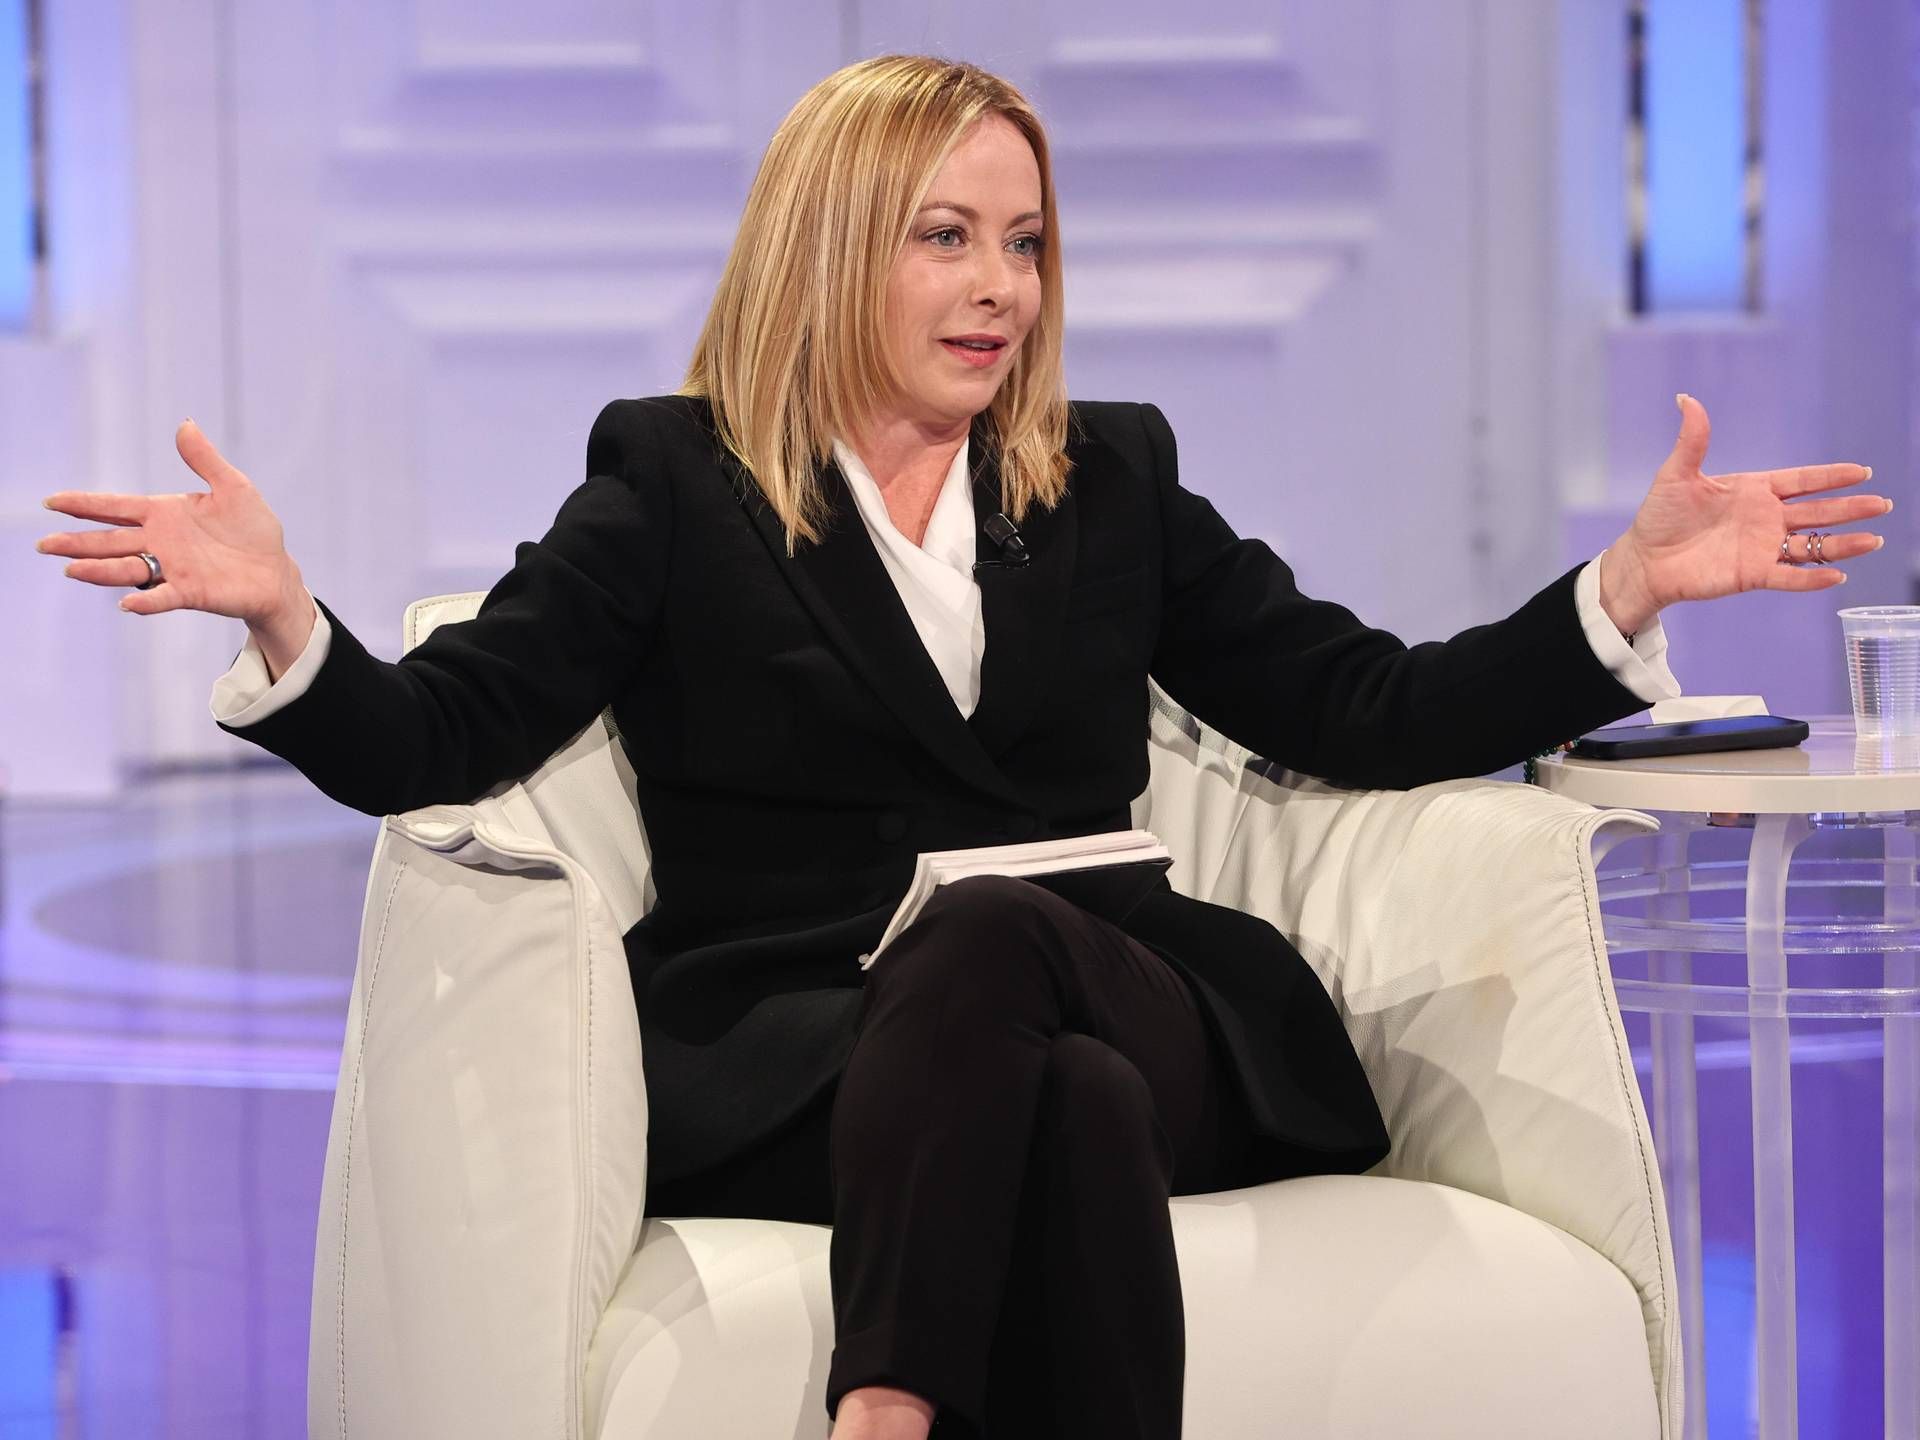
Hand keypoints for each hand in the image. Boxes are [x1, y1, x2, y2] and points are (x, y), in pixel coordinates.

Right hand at [37, 420, 307, 629]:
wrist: (276, 570)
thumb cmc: (253, 530)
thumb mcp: (234, 488)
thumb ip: (205, 460)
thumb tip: (185, 424)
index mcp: (163, 514)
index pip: (115, 507)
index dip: (84, 505)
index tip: (51, 501)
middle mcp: (160, 543)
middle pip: (109, 542)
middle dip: (76, 543)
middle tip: (43, 545)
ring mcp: (173, 569)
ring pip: (127, 569)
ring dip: (99, 570)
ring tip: (71, 569)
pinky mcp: (191, 593)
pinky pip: (164, 597)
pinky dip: (146, 600)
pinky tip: (127, 603)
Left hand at [1600, 393, 1891, 635]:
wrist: (1644, 559)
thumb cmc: (1659, 516)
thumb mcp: (1676, 474)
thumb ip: (1693, 439)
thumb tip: (1686, 398)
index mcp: (1754, 490)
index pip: (1802, 481)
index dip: (1831, 477)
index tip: (1862, 471)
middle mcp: (1765, 518)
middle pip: (1817, 512)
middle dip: (1850, 508)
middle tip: (1882, 504)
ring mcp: (1761, 547)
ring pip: (1811, 545)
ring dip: (1842, 544)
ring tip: (1873, 539)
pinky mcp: (1752, 574)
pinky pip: (1788, 577)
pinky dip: (1811, 577)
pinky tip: (1837, 574)